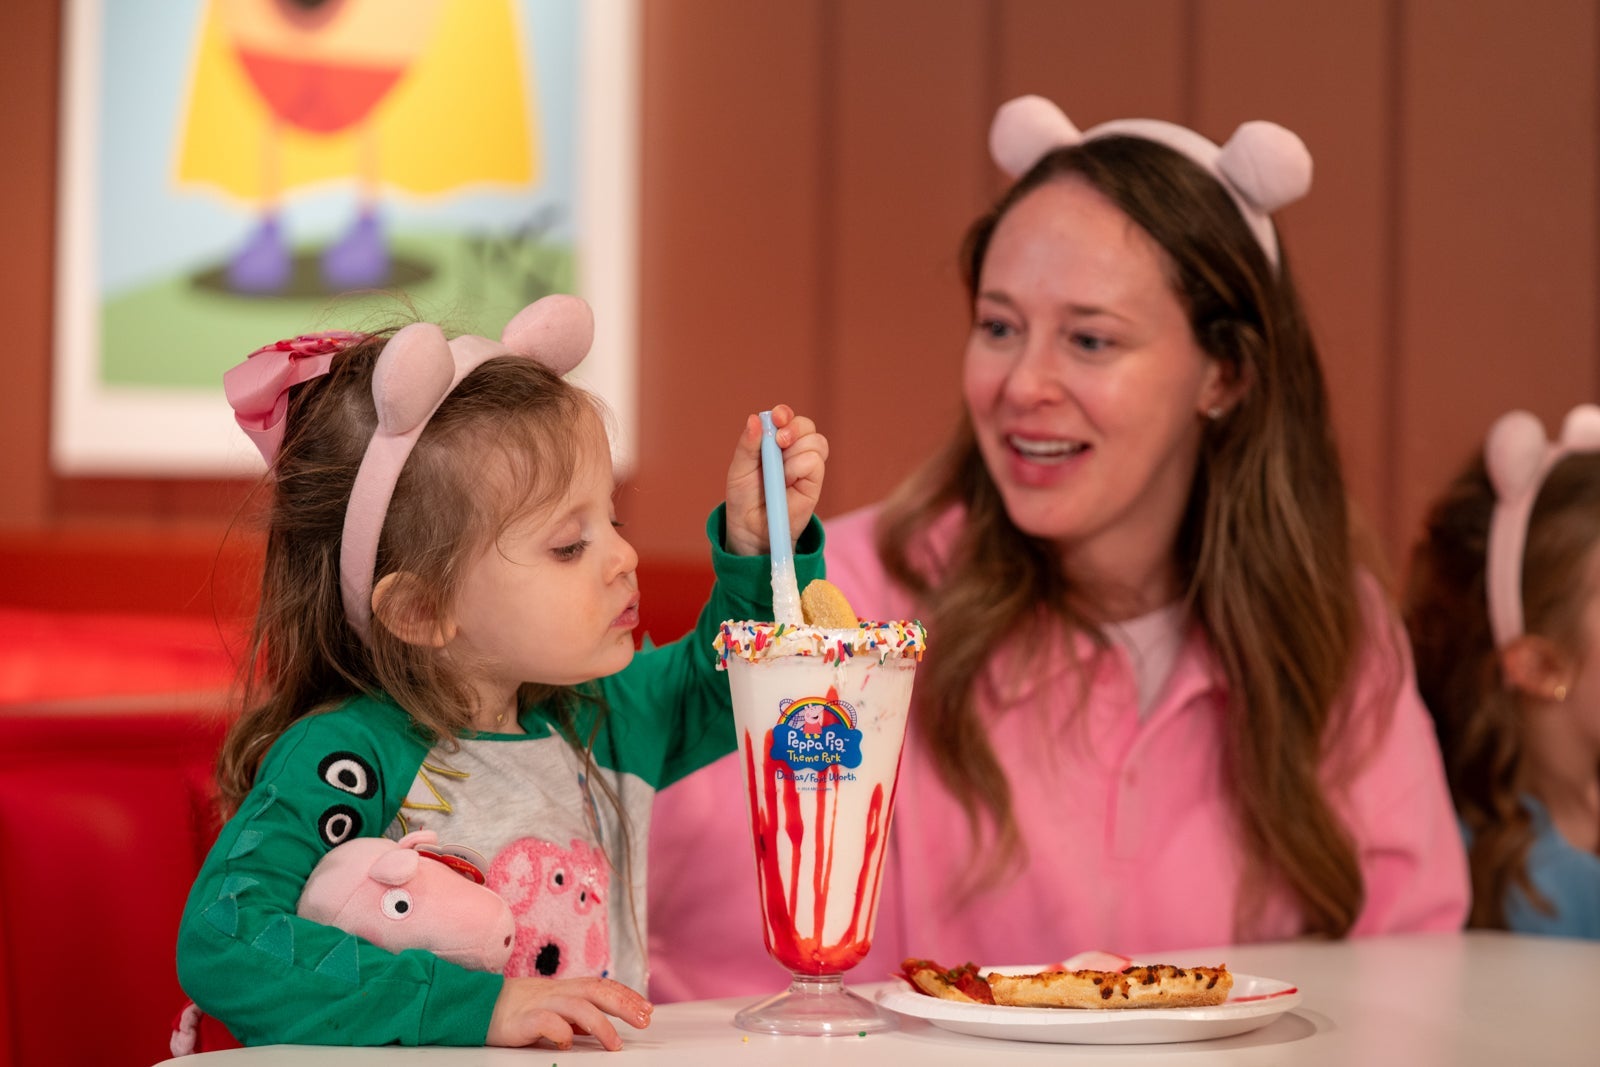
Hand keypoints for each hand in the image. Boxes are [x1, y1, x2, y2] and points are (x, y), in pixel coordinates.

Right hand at [486, 975, 651, 1049]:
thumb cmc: (519, 1010)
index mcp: (566, 988)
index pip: (602, 986)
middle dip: (624, 1004)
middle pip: (597, 991)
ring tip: (614, 1044)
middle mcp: (558, 992)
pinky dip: (560, 1031)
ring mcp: (541, 1003)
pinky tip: (568, 1042)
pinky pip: (546, 1021)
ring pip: (577, 1006)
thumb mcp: (553, 1009)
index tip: (647, 1008)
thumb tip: (600, 1028)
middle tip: (644, 1020)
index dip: (626, 995)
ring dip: (600, 1024)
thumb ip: (575, 1016)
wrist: (480, 1007)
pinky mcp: (524, 1019)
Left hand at [724, 404, 828, 556]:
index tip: (777, 418)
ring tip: (780, 473)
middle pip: (806, 425)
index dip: (784, 414)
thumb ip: (747, 445)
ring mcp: (806, 465)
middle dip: (794, 428)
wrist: (752, 529)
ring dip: (796, 452)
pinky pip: (816, 462)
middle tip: (780, 441)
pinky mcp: (815, 481)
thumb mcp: (739, 469)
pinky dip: (800, 467)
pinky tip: (788, 481)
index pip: (785, 418)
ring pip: (816, 441)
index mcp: (773, 442)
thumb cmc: (744, 498)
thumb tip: (755, 419)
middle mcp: (792, 450)